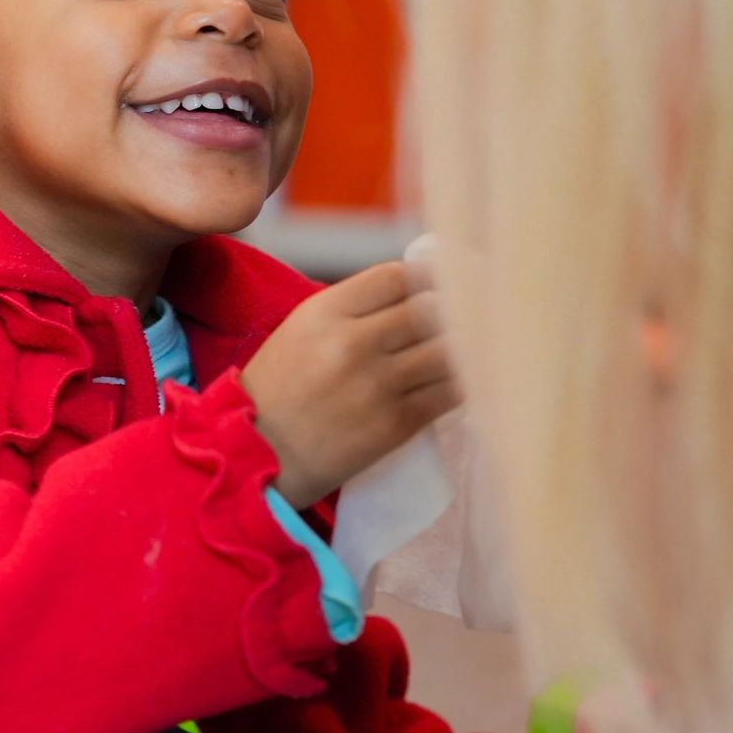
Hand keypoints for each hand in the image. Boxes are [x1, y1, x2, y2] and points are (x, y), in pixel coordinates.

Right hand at [241, 261, 459, 509]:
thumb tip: (415, 293)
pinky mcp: (395, 426)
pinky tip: (466, 376)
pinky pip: (449, 393)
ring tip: (475, 343)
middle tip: (474, 310)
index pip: (398, 276)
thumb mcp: (300, 331)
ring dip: (466, 345)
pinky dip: (463, 381)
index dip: (428, 276)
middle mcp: (353, 343)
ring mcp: (377, 385)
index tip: (444, 281)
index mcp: (324, 313)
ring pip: (449, 350)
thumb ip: (352, 309)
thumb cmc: (277, 391)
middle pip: (430, 308)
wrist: (257, 457)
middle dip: (456, 308)